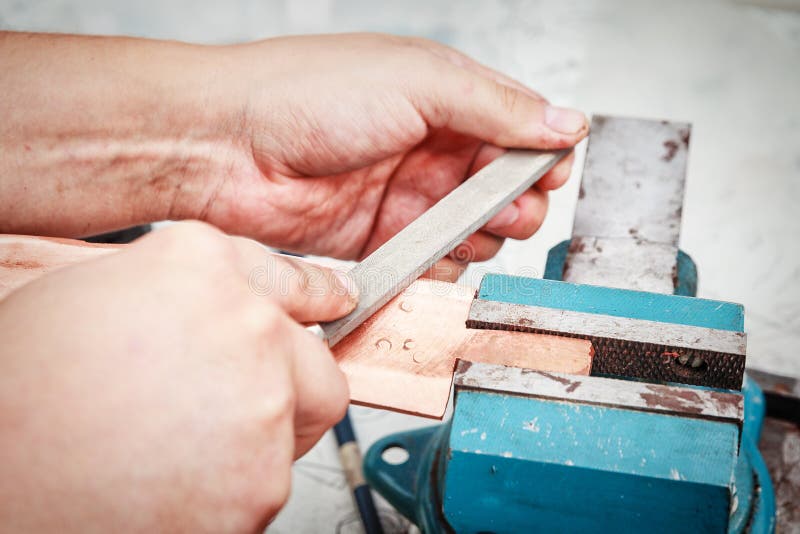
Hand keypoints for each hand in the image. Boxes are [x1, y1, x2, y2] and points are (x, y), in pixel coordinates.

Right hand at [0, 222, 355, 531]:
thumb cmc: (18, 395)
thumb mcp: (79, 297)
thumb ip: (165, 288)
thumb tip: (203, 300)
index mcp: (196, 268)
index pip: (285, 276)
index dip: (307, 298)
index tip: (329, 304)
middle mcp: (244, 326)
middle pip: (313, 359)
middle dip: (290, 383)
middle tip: (236, 404)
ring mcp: (262, 405)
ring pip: (296, 424)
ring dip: (254, 438)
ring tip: (175, 447)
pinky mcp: (262, 482)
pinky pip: (269, 479)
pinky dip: (234, 488)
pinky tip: (174, 482)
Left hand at [194, 34, 587, 276]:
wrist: (226, 147)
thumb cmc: (306, 93)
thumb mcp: (419, 81)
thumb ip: (497, 107)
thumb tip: (566, 123)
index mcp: (444, 96)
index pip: (518, 128)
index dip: (541, 155)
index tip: (546, 173)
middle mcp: (429, 146)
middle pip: (504, 186)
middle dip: (519, 203)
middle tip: (508, 209)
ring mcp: (405, 195)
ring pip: (473, 229)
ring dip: (484, 238)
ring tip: (469, 232)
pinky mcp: (379, 239)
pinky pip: (430, 263)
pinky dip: (442, 268)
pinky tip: (434, 259)